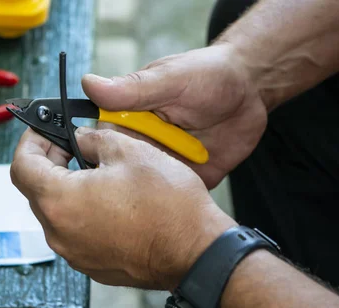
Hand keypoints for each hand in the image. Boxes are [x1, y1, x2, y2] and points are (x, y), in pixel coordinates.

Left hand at [10, 127, 236, 290]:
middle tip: (71, 146)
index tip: (42, 132)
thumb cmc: (168, 207)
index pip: (21, 167)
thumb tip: (79, 139)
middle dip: (49, 162)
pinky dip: (81, 212)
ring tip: (96, 171)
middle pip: (36, 190)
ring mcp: (74, 253)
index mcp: (60, 201)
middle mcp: (59, 233)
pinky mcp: (91, 264)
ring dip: (66, 188)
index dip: (29, 142)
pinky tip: (108, 199)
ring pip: (56, 212)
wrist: (197, 253)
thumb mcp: (128, 151)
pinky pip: (74, 232)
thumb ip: (92, 138)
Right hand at [82, 44, 266, 188]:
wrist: (250, 89)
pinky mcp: (186, 178)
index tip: (103, 166)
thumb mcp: (169, 79)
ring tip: (161, 193)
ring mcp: (163, 164)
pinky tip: (181, 200)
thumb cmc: (207, 74)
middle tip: (139, 184)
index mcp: (127, 119)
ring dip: (150, 196)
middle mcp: (141, 144)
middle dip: (124, 184)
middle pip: (120, 173)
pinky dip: (177, 202)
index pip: (100, 143)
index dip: (98, 156)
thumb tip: (88, 83)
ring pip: (145, 190)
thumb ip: (131, 88)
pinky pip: (175, 198)